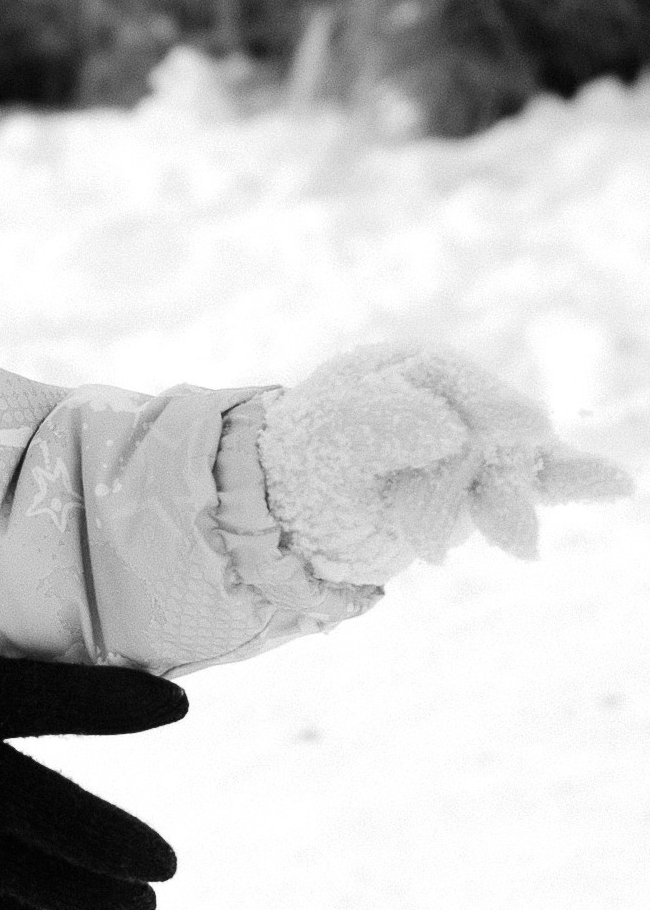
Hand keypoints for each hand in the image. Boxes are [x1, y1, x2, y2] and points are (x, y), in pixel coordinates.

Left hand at [260, 347, 629, 586]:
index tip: (511, 437)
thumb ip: (390, 422)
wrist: (292, 513)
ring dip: (506, 506)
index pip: (470, 390)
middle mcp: (455, 402)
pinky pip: (532, 483)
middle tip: (492, 521)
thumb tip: (452, 428)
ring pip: (517, 469)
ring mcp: (473, 445)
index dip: (490, 418)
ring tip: (516, 540)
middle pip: (501, 435)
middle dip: (494, 478)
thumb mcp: (335, 431)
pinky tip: (617, 485)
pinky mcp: (482, 488)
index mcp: (418, 369)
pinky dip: (570, 485)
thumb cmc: (307, 457)